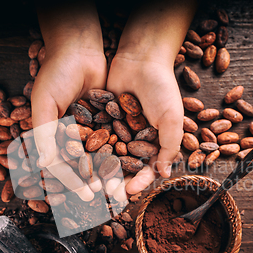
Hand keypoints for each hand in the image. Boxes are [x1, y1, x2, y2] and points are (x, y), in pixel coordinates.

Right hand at [31, 0, 106, 200]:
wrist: (80, 49)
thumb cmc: (56, 74)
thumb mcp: (45, 102)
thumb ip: (43, 133)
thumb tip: (43, 165)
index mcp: (52, 135)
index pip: (63, 165)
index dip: (74, 181)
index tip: (87, 194)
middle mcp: (71, 135)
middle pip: (83, 165)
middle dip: (94, 182)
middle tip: (108, 198)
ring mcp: (89, 128)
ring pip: (100, 156)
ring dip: (109, 172)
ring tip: (122, 188)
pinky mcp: (106, 119)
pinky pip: (113, 140)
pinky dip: (120, 153)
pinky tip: (132, 166)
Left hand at [105, 0, 196, 195]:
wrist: (141, 58)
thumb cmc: (162, 89)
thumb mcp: (171, 120)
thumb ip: (169, 148)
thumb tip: (164, 175)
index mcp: (155, 142)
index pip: (146, 168)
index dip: (138, 182)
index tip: (128, 192)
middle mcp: (136, 139)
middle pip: (125, 165)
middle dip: (117, 180)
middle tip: (107, 194)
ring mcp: (118, 129)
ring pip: (108, 155)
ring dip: (101, 170)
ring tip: (91, 184)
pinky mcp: (103, 119)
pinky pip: (96, 137)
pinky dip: (89, 149)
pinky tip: (80, 161)